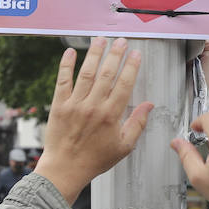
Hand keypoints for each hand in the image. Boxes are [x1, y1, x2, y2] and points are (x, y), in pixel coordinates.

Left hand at [34, 38, 152, 203]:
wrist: (65, 169)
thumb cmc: (95, 160)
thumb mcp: (124, 146)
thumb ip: (137, 123)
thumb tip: (149, 105)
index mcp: (111, 115)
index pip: (124, 83)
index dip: (131, 66)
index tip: (135, 53)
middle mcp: (93, 106)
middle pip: (107, 73)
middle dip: (115, 54)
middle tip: (120, 41)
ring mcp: (75, 104)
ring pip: (86, 73)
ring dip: (94, 54)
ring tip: (100, 40)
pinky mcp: (59, 105)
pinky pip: (62, 81)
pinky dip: (66, 65)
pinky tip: (70, 52)